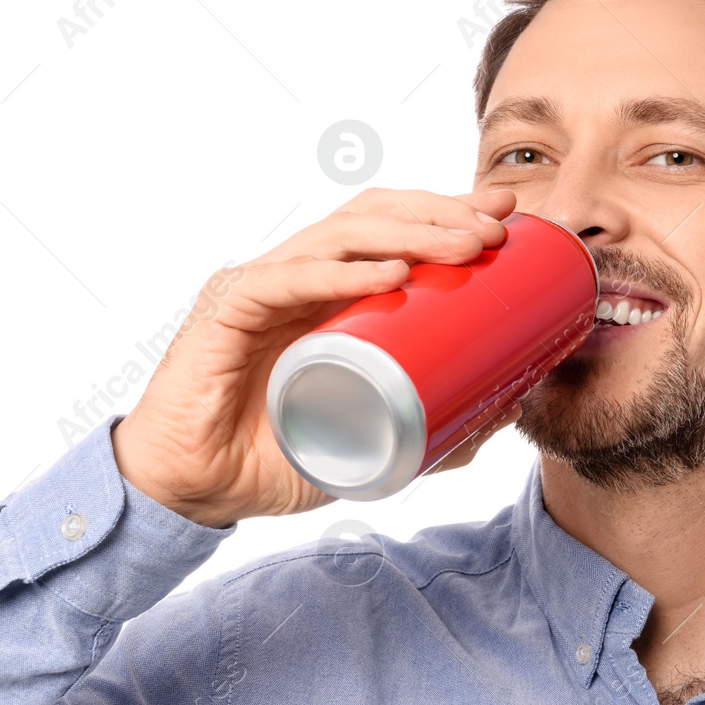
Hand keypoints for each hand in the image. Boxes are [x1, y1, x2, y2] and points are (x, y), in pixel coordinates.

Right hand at [111, 186, 517, 526]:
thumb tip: (508, 408)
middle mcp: (295, 276)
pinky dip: (342, 273)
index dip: (446, 214)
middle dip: (439, 213)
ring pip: (339, 234)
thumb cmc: (274, 458)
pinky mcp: (228, 309)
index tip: (506, 215)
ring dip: (408, 233)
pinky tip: (392, 275)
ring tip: (463, 246)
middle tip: (496, 228)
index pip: (391, 231)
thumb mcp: (371, 443)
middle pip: (373, 217)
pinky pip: (289, 278)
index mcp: (327, 295)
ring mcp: (261, 286)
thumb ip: (434, 427)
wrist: (197, 492)